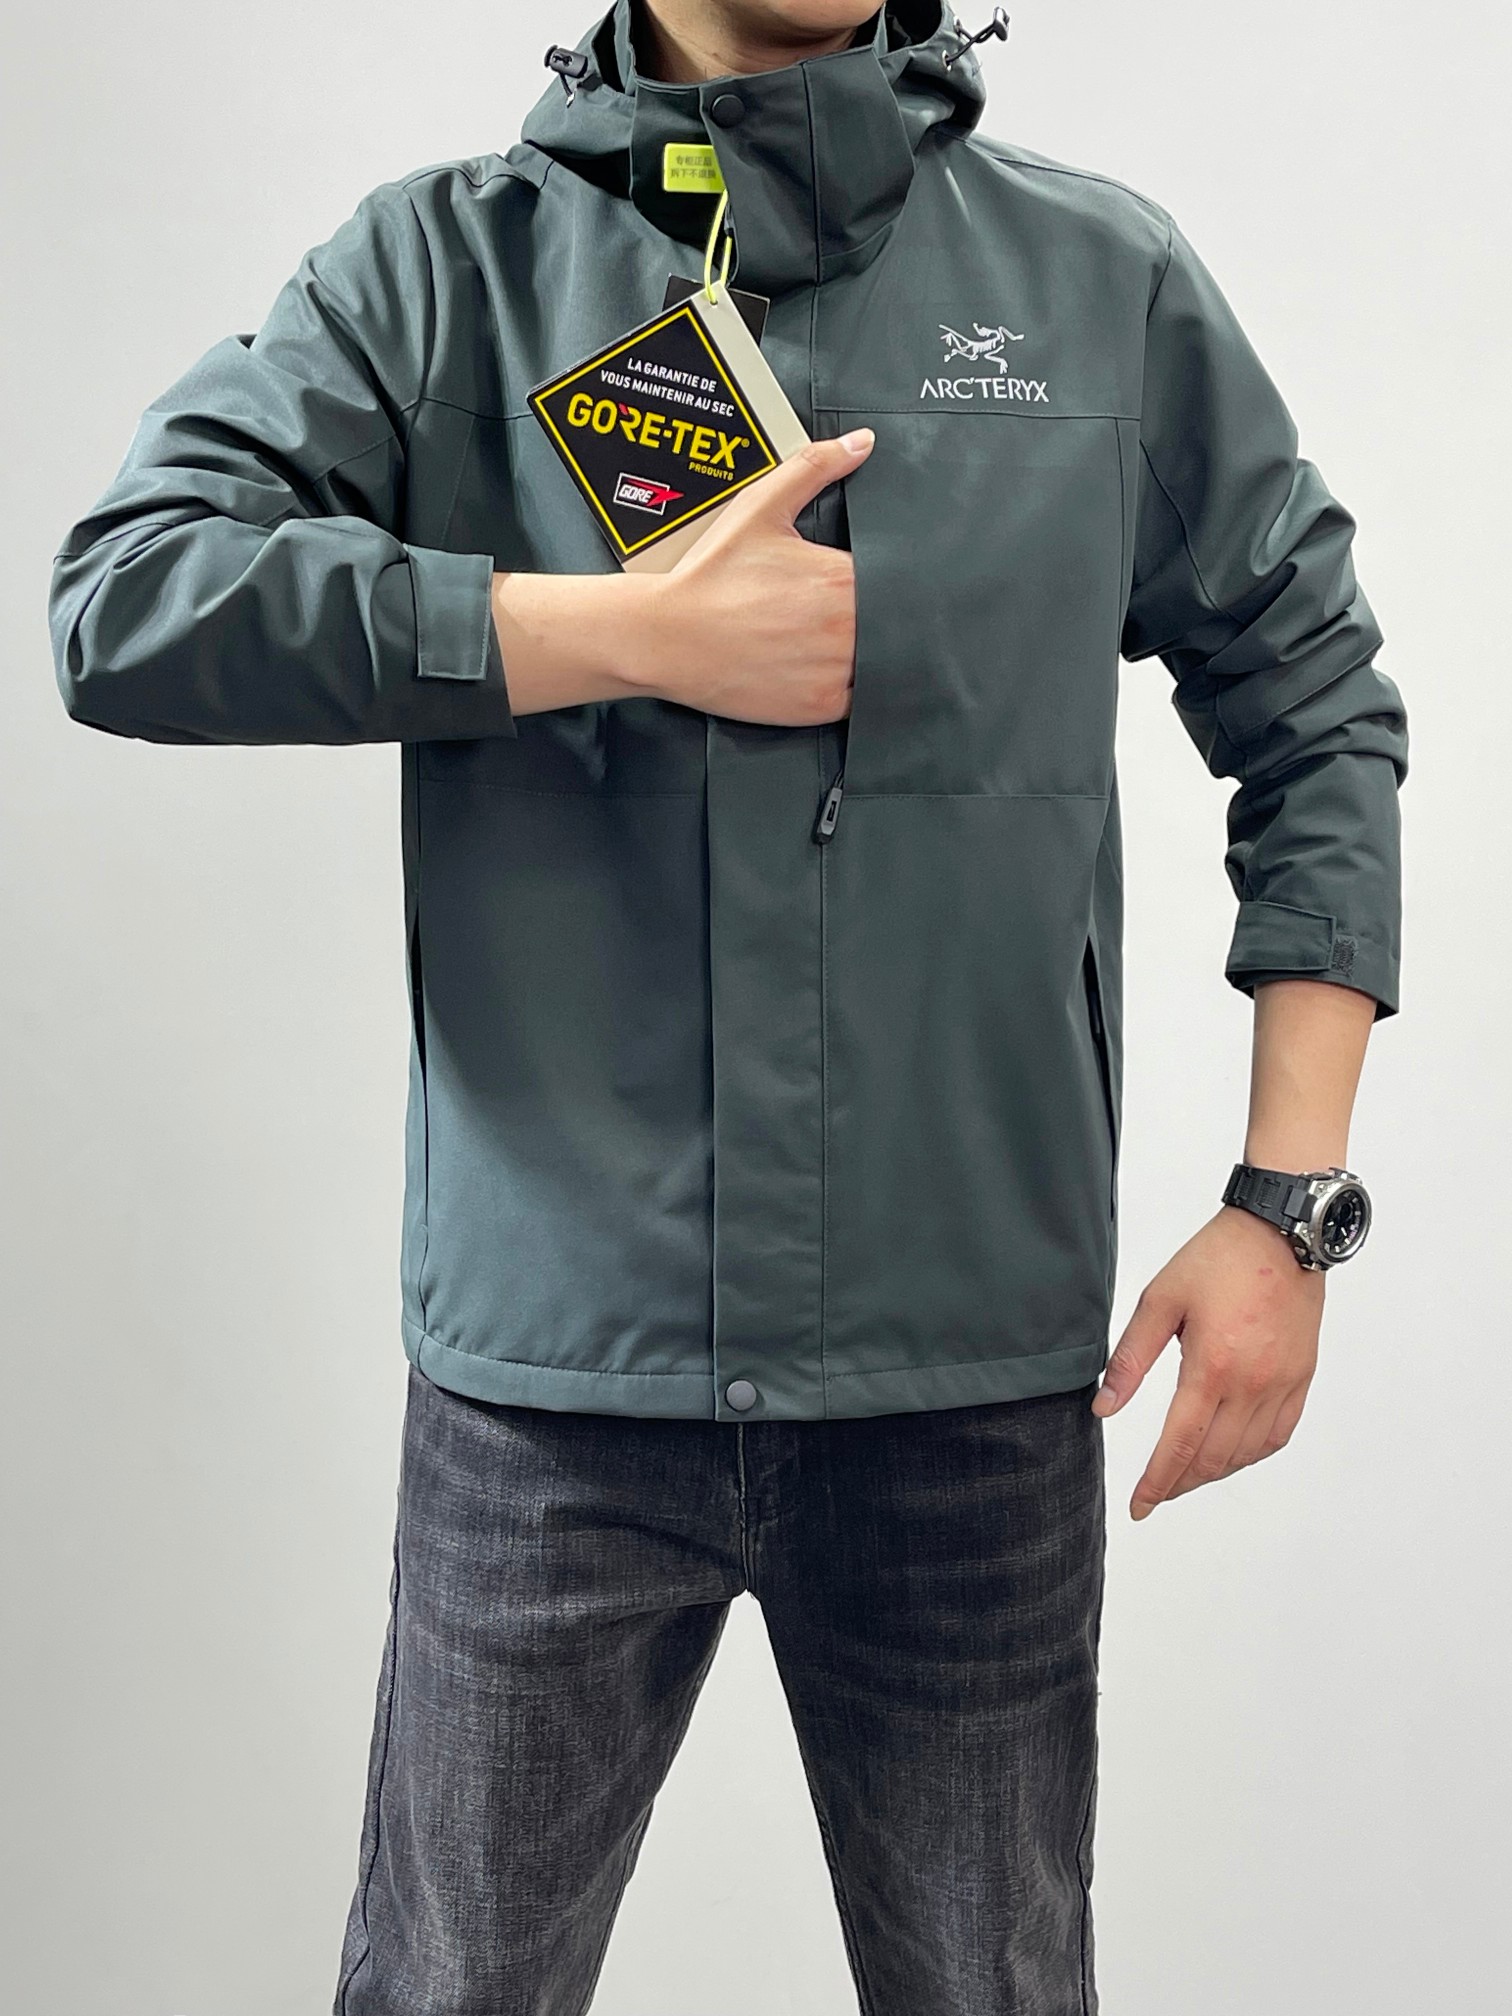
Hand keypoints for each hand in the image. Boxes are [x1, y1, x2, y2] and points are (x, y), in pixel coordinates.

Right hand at [634, 428, 874, 724]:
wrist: (665, 637)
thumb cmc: (709, 576)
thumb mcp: (759, 508)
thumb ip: (813, 469)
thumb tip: (860, 443)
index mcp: (842, 578)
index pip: (893, 580)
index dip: (882, 583)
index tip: (861, 587)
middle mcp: (847, 627)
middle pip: (891, 624)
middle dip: (875, 619)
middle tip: (840, 617)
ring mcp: (835, 670)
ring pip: (880, 663)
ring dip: (867, 654)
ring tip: (830, 644)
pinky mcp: (820, 706)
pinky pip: (860, 700)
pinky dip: (850, 689)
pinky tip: (824, 673)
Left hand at [1092, 1205, 1322, 1518]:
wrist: (1280, 1232)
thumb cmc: (1217, 1259)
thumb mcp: (1160, 1301)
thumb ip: (1129, 1360)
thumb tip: (1103, 1407)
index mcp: (1212, 1367)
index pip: (1180, 1445)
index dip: (1157, 1483)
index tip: (1140, 1507)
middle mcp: (1253, 1384)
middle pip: (1213, 1459)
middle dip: (1180, 1483)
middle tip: (1156, 1493)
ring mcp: (1283, 1384)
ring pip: (1246, 1453)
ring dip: (1213, 1473)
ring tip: (1185, 1475)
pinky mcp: (1302, 1377)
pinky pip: (1277, 1435)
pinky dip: (1251, 1454)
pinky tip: (1231, 1454)